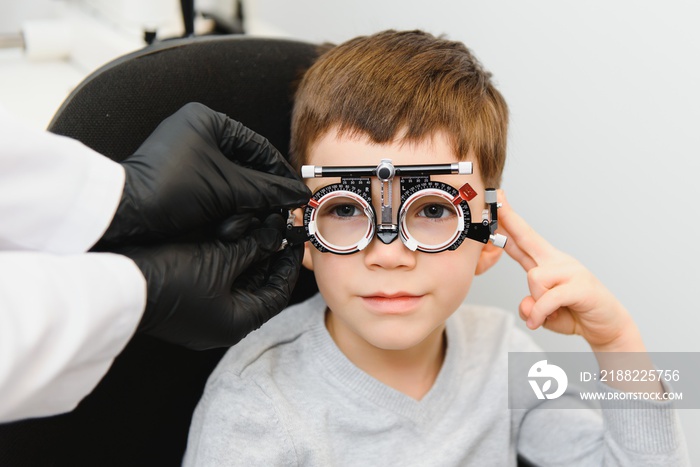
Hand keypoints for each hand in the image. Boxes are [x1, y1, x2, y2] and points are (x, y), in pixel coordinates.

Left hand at [101, 102, 310, 242]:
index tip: (294, 192)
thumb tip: (296, 193)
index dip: (279, 172)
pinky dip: (223, 206)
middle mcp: (195, 132)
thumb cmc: (168, 190)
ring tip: (251, 220)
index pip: (258, 146)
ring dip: (241, 203)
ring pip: (230, 180)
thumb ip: (267, 190)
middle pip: (245, 164)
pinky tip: (229, 222)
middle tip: (277, 210)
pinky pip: (213, 189)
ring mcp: (185, 155)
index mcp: (207, 120)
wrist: (126, 214)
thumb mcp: (227, 189)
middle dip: (259, 192)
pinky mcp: (178, 177)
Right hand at [115, 214, 301, 349]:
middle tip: (278, 228)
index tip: (295, 240)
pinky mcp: (187, 304)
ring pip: (238, 282)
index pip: (278, 294)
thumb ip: (253, 248)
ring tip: (259, 226)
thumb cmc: (170, 278)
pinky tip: (232, 235)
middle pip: (258, 287)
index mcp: (237, 323)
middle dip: (269, 256)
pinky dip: (228, 260)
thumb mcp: (220, 260)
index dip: (289, 264)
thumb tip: (274, 237)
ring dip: (249, 255)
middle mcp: (222, 325)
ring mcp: (203, 317)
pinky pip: (218, 281)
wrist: (120, 283)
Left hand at [497, 191, 642, 351]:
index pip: (523, 239)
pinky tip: (541, 320)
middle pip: (528, 237)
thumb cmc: (575, 314)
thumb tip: (527, 305)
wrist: (609, 326)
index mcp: (548, 263)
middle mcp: (558, 261)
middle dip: (509, 219)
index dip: (509, 222)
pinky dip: (541, 313)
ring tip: (550, 313)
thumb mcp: (543, 313)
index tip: (497, 202)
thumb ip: (529, 307)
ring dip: (537, 302)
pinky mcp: (581, 286)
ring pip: (534, 278)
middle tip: (496, 198)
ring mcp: (572, 271)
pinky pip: (549, 298)